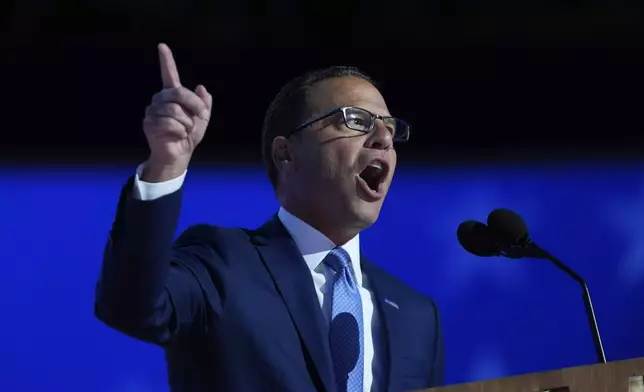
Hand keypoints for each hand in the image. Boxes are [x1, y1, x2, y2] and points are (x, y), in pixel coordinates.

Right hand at [142, 43, 211, 180]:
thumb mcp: (202, 119)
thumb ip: (204, 104)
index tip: (162, 46)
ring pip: (175, 110)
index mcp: (173, 96)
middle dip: (193, 105)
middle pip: (178, 93)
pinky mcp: (149, 123)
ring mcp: (153, 111)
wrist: (180, 155)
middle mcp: (160, 100)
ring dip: (186, 123)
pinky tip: (177, 136)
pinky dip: (179, 131)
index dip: (166, 61)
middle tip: (199, 117)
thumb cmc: (189, 135)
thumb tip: (201, 87)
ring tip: (184, 131)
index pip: (169, 75)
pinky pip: (169, 123)